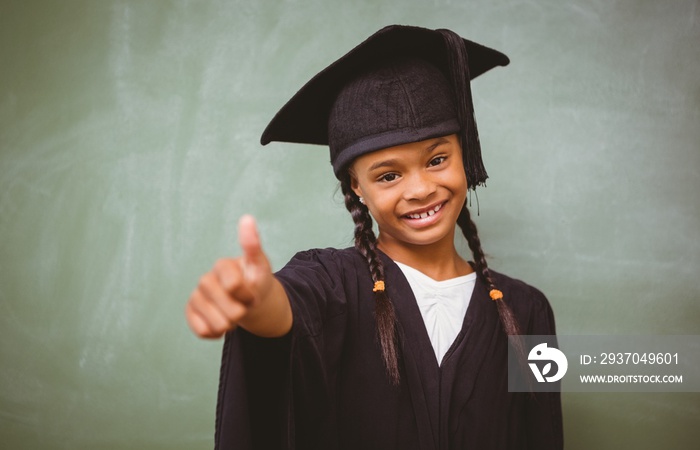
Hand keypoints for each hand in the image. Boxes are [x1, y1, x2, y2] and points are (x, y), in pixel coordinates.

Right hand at [185, 215, 282, 338]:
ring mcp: (196, 296)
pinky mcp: (190, 313)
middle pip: (229, 310)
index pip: (234, 285)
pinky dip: (216, 333)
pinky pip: (202, 331)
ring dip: (232, 324)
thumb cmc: (256, 281)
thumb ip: (253, 244)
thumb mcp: (261, 265)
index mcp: (222, 265)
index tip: (253, 292)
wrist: (251, 301)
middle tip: (245, 304)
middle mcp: (205, 279)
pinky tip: (222, 324)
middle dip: (243, 312)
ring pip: (217, 324)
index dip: (248, 294)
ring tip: (234, 314)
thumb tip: (247, 218)